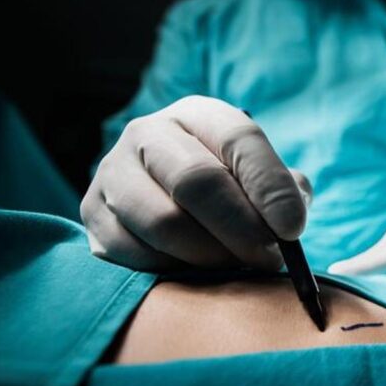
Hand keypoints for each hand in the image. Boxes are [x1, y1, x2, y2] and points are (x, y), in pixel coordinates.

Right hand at [81, 96, 310, 270]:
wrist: (162, 197)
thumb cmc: (228, 188)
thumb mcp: (259, 177)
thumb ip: (283, 190)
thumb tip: (287, 220)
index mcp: (199, 114)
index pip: (239, 139)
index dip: (269, 186)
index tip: (293, 228)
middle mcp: (148, 132)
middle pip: (196, 182)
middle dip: (241, 229)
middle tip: (268, 259)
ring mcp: (113, 171)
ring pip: (163, 223)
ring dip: (210, 256)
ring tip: (235, 266)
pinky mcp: (92, 212)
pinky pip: (134, 254)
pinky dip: (173, 271)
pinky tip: (195, 271)